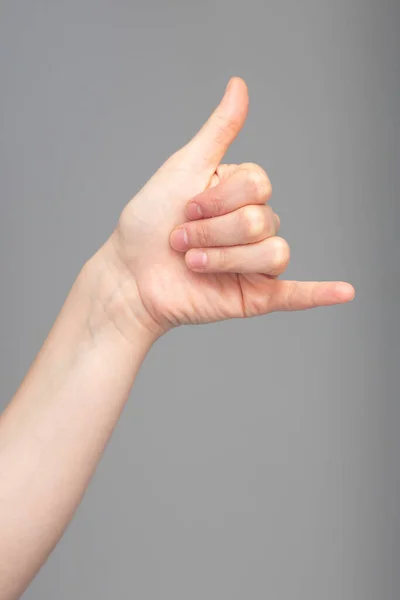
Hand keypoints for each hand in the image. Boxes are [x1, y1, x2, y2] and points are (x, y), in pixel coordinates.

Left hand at [104, 77, 353, 339]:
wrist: (129, 275)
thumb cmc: (149, 222)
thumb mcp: (184, 169)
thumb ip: (218, 132)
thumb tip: (239, 85)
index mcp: (241, 195)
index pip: (258, 185)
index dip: (218, 198)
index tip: (184, 206)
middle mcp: (253, 227)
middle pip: (261, 220)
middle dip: (212, 231)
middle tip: (181, 240)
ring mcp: (255, 263)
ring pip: (272, 252)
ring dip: (224, 258)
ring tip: (193, 264)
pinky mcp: (254, 295)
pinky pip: (295, 293)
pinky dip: (322, 294)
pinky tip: (344, 292)